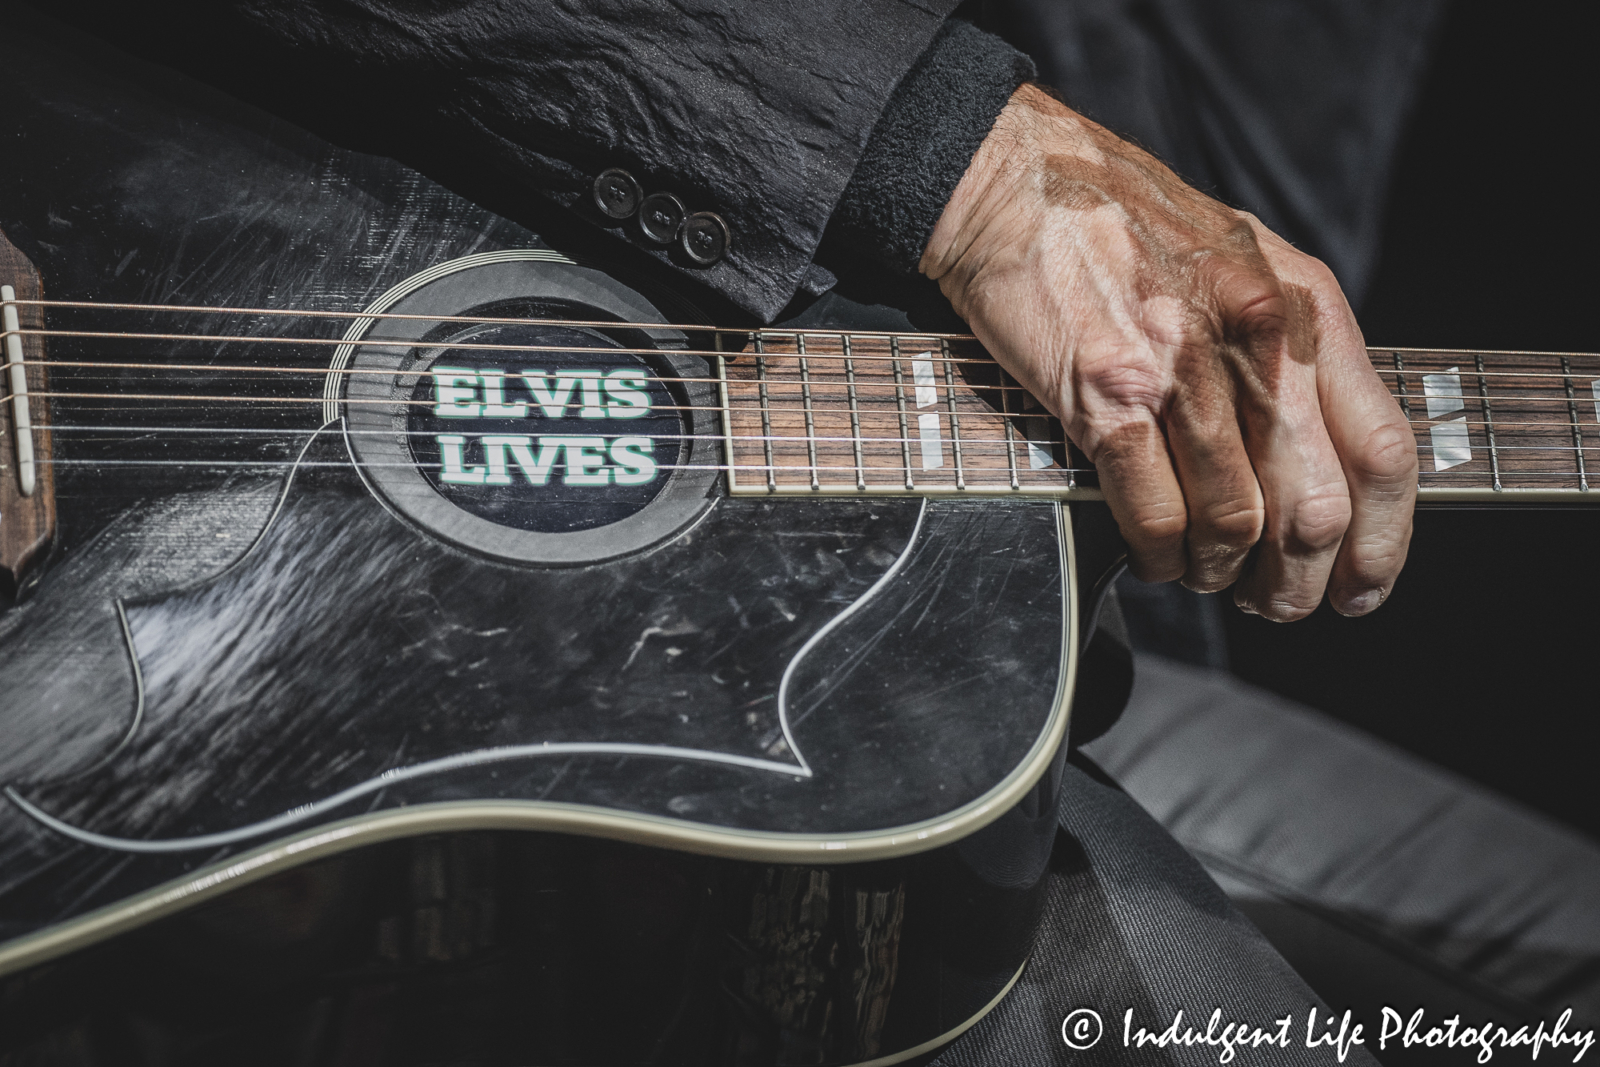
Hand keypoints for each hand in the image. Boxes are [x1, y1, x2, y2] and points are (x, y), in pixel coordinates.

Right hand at [921, 84, 1416, 619]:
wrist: (1020, 184)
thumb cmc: (1127, 223)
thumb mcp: (1246, 261)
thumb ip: (1292, 347)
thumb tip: (1322, 452)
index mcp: (1307, 307)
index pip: (1383, 452)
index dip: (1383, 543)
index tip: (1361, 585)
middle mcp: (1259, 341)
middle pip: (1316, 508)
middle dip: (1299, 582)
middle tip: (1277, 602)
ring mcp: (1182, 372)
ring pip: (1235, 525)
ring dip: (1222, 575)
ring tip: (1205, 575)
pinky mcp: (1107, 398)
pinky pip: (1156, 517)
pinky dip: (1163, 559)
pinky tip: (1157, 556)